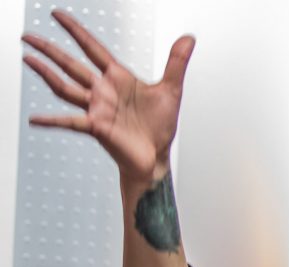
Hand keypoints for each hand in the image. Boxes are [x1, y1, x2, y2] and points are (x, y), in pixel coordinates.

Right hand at [21, 10, 195, 186]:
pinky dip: (52, 121)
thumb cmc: (160, 126)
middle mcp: (103, 91)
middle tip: (27, 35)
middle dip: (49, 49)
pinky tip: (34, 119)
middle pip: (71, 64)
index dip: (75, 31)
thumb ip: (176, 63)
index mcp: (118, 78)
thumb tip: (188, 38)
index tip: (57, 15)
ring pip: (65, 87)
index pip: (92, 48)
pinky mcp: (96, 127)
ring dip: (46, 74)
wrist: (157, 156)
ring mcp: (97, 108)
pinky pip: (70, 122)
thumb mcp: (171, 90)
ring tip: (27, 58)